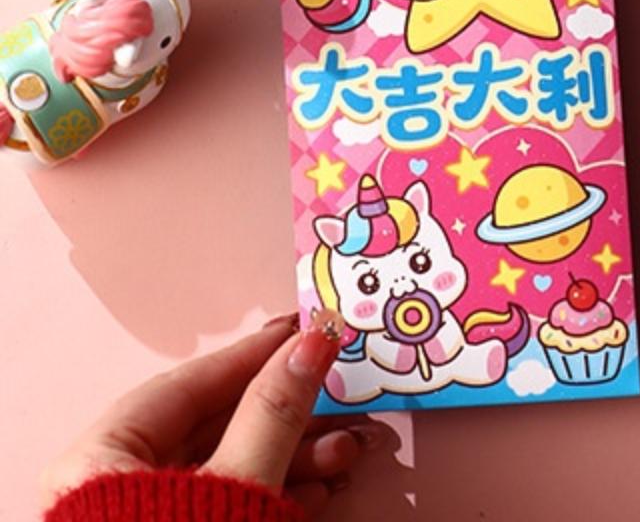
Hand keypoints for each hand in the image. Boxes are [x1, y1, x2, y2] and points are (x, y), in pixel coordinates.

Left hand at [40, 311, 363, 517]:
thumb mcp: (235, 488)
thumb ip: (275, 412)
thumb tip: (312, 342)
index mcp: (101, 458)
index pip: (190, 384)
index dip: (255, 354)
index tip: (306, 328)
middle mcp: (112, 484)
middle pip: (215, 425)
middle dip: (290, 413)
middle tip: (342, 393)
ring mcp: (143, 519)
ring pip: (229, 464)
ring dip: (295, 453)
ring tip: (347, 450)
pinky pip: (228, 500)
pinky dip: (276, 488)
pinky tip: (319, 485)